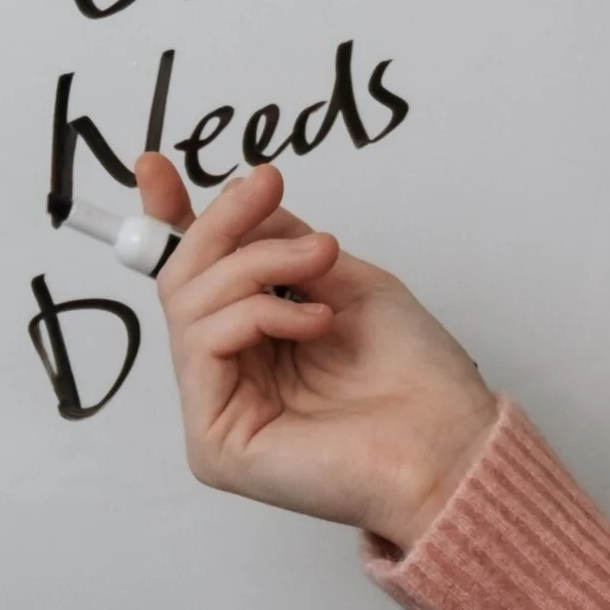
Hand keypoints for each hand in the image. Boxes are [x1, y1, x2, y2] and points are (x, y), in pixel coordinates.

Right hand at [139, 153, 498, 552]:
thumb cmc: (419, 377)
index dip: (175, 221)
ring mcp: (217, 409)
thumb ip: (285, 245)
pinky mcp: (214, 442)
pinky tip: (314, 322)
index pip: (198, 277)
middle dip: (223, 222)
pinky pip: (205, 344)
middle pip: (184, 281)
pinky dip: (259, 313)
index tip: (156, 167)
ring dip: (257, 263)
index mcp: (259, 342)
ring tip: (320, 262)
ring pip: (189, 303)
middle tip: (268, 186)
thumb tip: (238, 198)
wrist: (452, 442)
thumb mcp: (349, 282)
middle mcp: (231, 375)